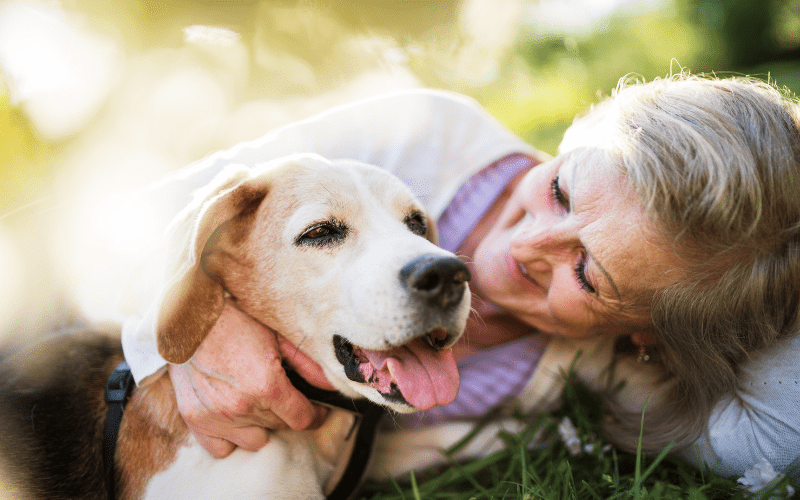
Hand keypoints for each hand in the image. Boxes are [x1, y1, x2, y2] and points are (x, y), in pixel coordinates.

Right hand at [168, 300, 335, 457]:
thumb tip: (330, 384)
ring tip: (257, 402)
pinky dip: (232, 438)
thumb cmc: (236, 323)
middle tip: (281, 394)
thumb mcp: (278, 338)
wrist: (191, 320)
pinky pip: (223, 448)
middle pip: (280, 427)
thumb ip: (307, 365)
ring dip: (261, 425)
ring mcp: (217, 416)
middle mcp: (242, 406)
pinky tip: (235, 418)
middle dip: (287, 413)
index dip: (315, 416)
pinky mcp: (197, 420)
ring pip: (256, 440)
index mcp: (267, 385)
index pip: (302, 419)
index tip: (317, 410)